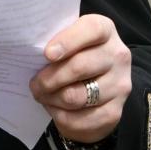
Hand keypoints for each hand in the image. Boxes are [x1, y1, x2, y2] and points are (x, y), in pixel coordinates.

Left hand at [30, 14, 130, 144]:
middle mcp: (117, 56)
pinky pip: (78, 119)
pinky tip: (55, 108)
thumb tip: (30, 54)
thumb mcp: (67, 43)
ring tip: (43, 95)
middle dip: (49, 78)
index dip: (68, 41)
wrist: (95, 89)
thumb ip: (54, 42)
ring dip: (51, 98)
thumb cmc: (73, 59)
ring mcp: (119, 85)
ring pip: (75, 96)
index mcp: (105, 31)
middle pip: (80, 67)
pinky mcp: (114, 112)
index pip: (92, 30)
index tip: (47, 54)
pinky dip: (59, 115)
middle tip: (35, 84)